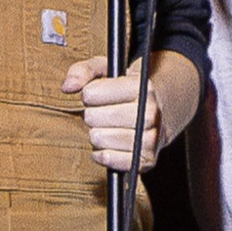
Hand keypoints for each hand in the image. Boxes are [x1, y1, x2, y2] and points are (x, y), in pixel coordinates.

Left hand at [63, 50, 200, 171]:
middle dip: (93, 115)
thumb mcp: (108, 71)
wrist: (164, 113)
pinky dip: (103, 154)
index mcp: (143, 87)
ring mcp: (151, 138)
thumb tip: (67, 88)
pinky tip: (110, 145)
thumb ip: (83, 71)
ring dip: (98, 134)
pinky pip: (108, 158)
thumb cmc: (128, 92)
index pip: (91, 94)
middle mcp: (151, 113)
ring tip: (110, 127)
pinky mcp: (147, 159)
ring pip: (98, 138)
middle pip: (92, 117)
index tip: (100, 95)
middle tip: (105, 113)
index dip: (89, 94)